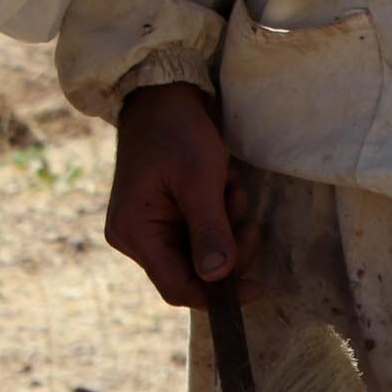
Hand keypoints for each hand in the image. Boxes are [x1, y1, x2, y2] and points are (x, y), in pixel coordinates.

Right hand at [106, 81, 255, 308]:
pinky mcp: (160, 217)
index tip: (257, 287)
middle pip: (192, 272)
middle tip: (248, 220)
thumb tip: (218, 279)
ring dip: (226, 228)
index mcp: (134, 232)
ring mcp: (146, 228)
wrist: (162, 97)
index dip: (218, 294)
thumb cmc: (177, 133)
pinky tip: (221, 188)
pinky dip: (218, 218)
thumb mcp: (200, 181)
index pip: (177, 287)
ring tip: (231, 190)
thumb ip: (209, 232)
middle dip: (228, 248)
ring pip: (200, 254)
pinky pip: (197, 235)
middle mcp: (134, 237)